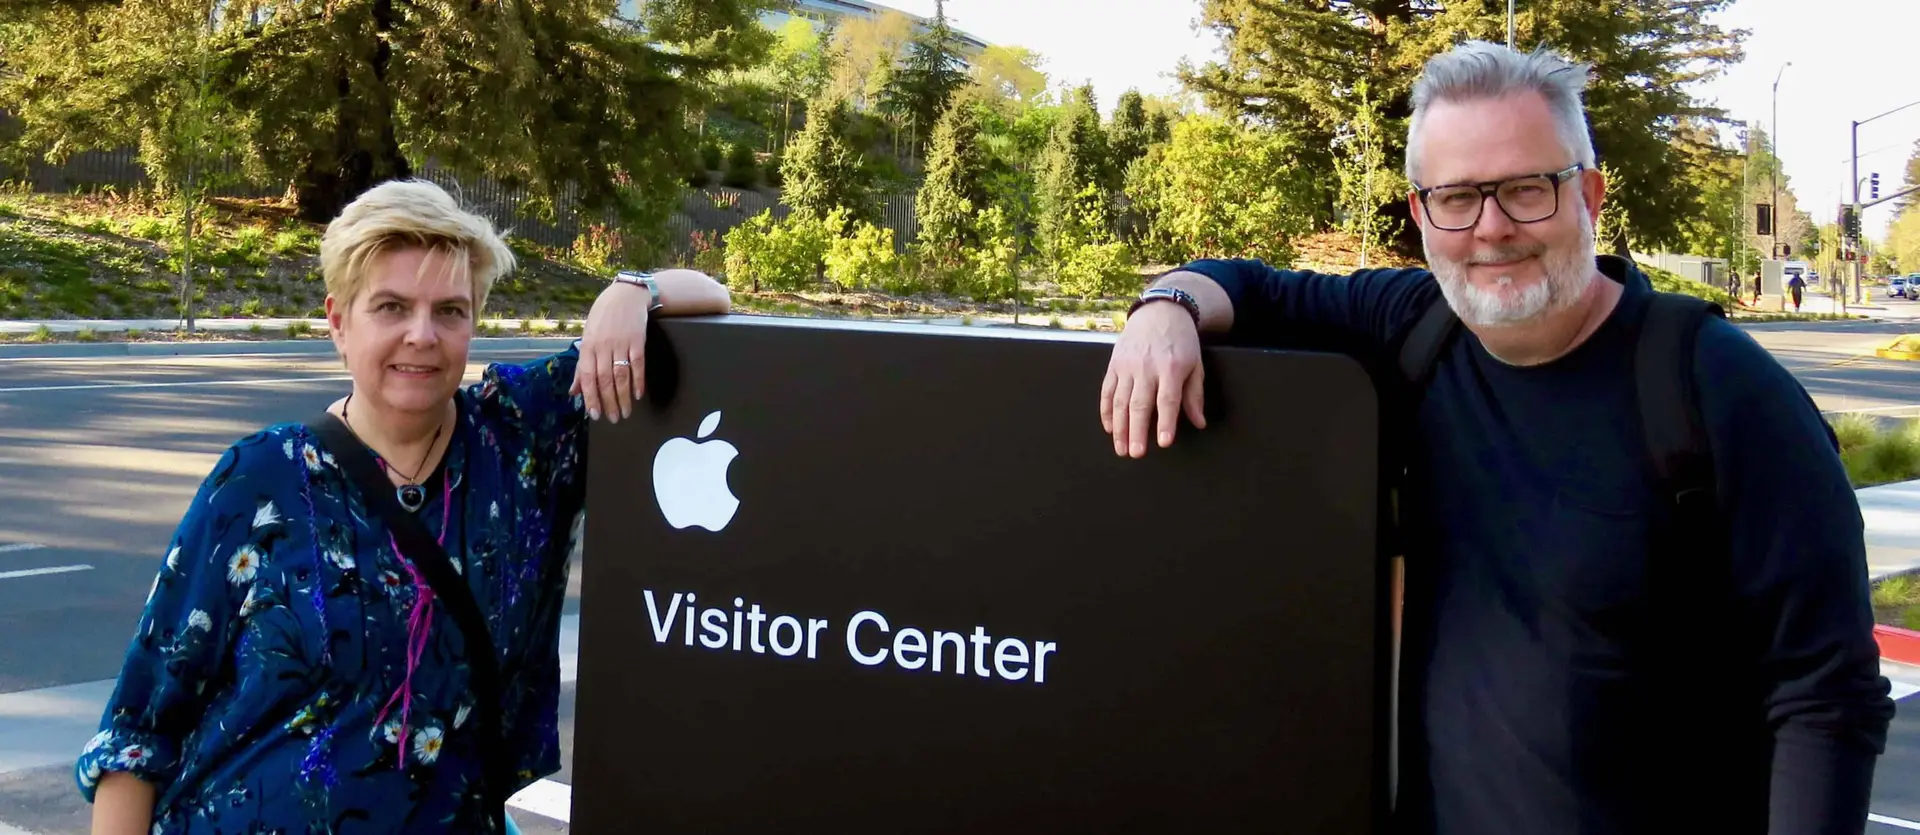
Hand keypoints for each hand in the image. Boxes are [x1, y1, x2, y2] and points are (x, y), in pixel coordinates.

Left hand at [571, 281, 651, 422]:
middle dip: (608, 402)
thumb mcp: (588, 337)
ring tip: (625, 412)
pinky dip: (638, 381)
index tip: (595, 414)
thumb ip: (582, 366)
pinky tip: (638, 394)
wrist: (626, 294)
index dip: (591, 397)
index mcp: (588, 346)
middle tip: (612, 419)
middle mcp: (603, 346)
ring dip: (623, 397)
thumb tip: (574, 391)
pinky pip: (638, 365)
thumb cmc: (604, 317)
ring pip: (621, 376)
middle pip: (605, 380)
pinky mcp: (638, 341)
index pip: (588, 377)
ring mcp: (621, 343)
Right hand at [1100, 301, 1205, 457]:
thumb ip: (1194, 395)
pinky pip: (1107, 391)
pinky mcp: (1114, 365)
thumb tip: (1199, 423)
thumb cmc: (1181, 341)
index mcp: (1170, 367)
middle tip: (1136, 453)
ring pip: (1120, 401)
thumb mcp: (1195, 365)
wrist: (1159, 312)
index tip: (1163, 442)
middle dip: (1136, 431)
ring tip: (1121, 448)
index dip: (1165, 422)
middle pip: (1139, 404)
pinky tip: (1108, 427)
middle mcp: (1146, 367)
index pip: (1167, 400)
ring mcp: (1127, 366)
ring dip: (1119, 428)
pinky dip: (1106, 411)